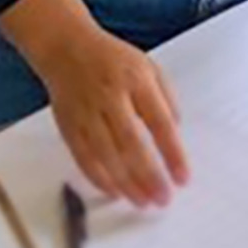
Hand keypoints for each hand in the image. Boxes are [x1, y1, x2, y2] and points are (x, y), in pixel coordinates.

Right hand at [23, 15, 186, 209]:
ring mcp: (86, 111)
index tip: (182, 178)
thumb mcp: (149, 68)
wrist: (65, 46)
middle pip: (131, 143)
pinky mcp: (68, 124)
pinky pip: (83, 157)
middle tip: (163, 198)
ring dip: (126, 183)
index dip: (172, 154)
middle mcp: (109, 96)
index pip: (159, 122)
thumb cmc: (111, 59)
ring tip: (143, 201)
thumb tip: (175, 135)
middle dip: (149, 175)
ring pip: (105, 155)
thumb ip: (167, 99)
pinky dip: (98, 178)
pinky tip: (114, 191)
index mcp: (135, 80)